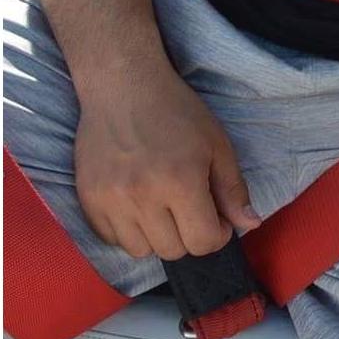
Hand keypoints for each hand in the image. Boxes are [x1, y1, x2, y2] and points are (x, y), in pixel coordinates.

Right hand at [75, 59, 259, 260]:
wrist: (124, 88)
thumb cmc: (177, 112)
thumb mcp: (217, 144)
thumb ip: (233, 189)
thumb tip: (250, 224)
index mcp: (181, 181)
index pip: (201, 242)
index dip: (217, 235)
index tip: (218, 219)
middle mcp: (142, 197)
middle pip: (173, 251)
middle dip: (190, 235)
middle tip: (192, 208)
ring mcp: (111, 202)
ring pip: (141, 250)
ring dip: (159, 236)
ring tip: (164, 206)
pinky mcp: (88, 201)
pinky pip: (113, 240)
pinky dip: (130, 231)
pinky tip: (139, 204)